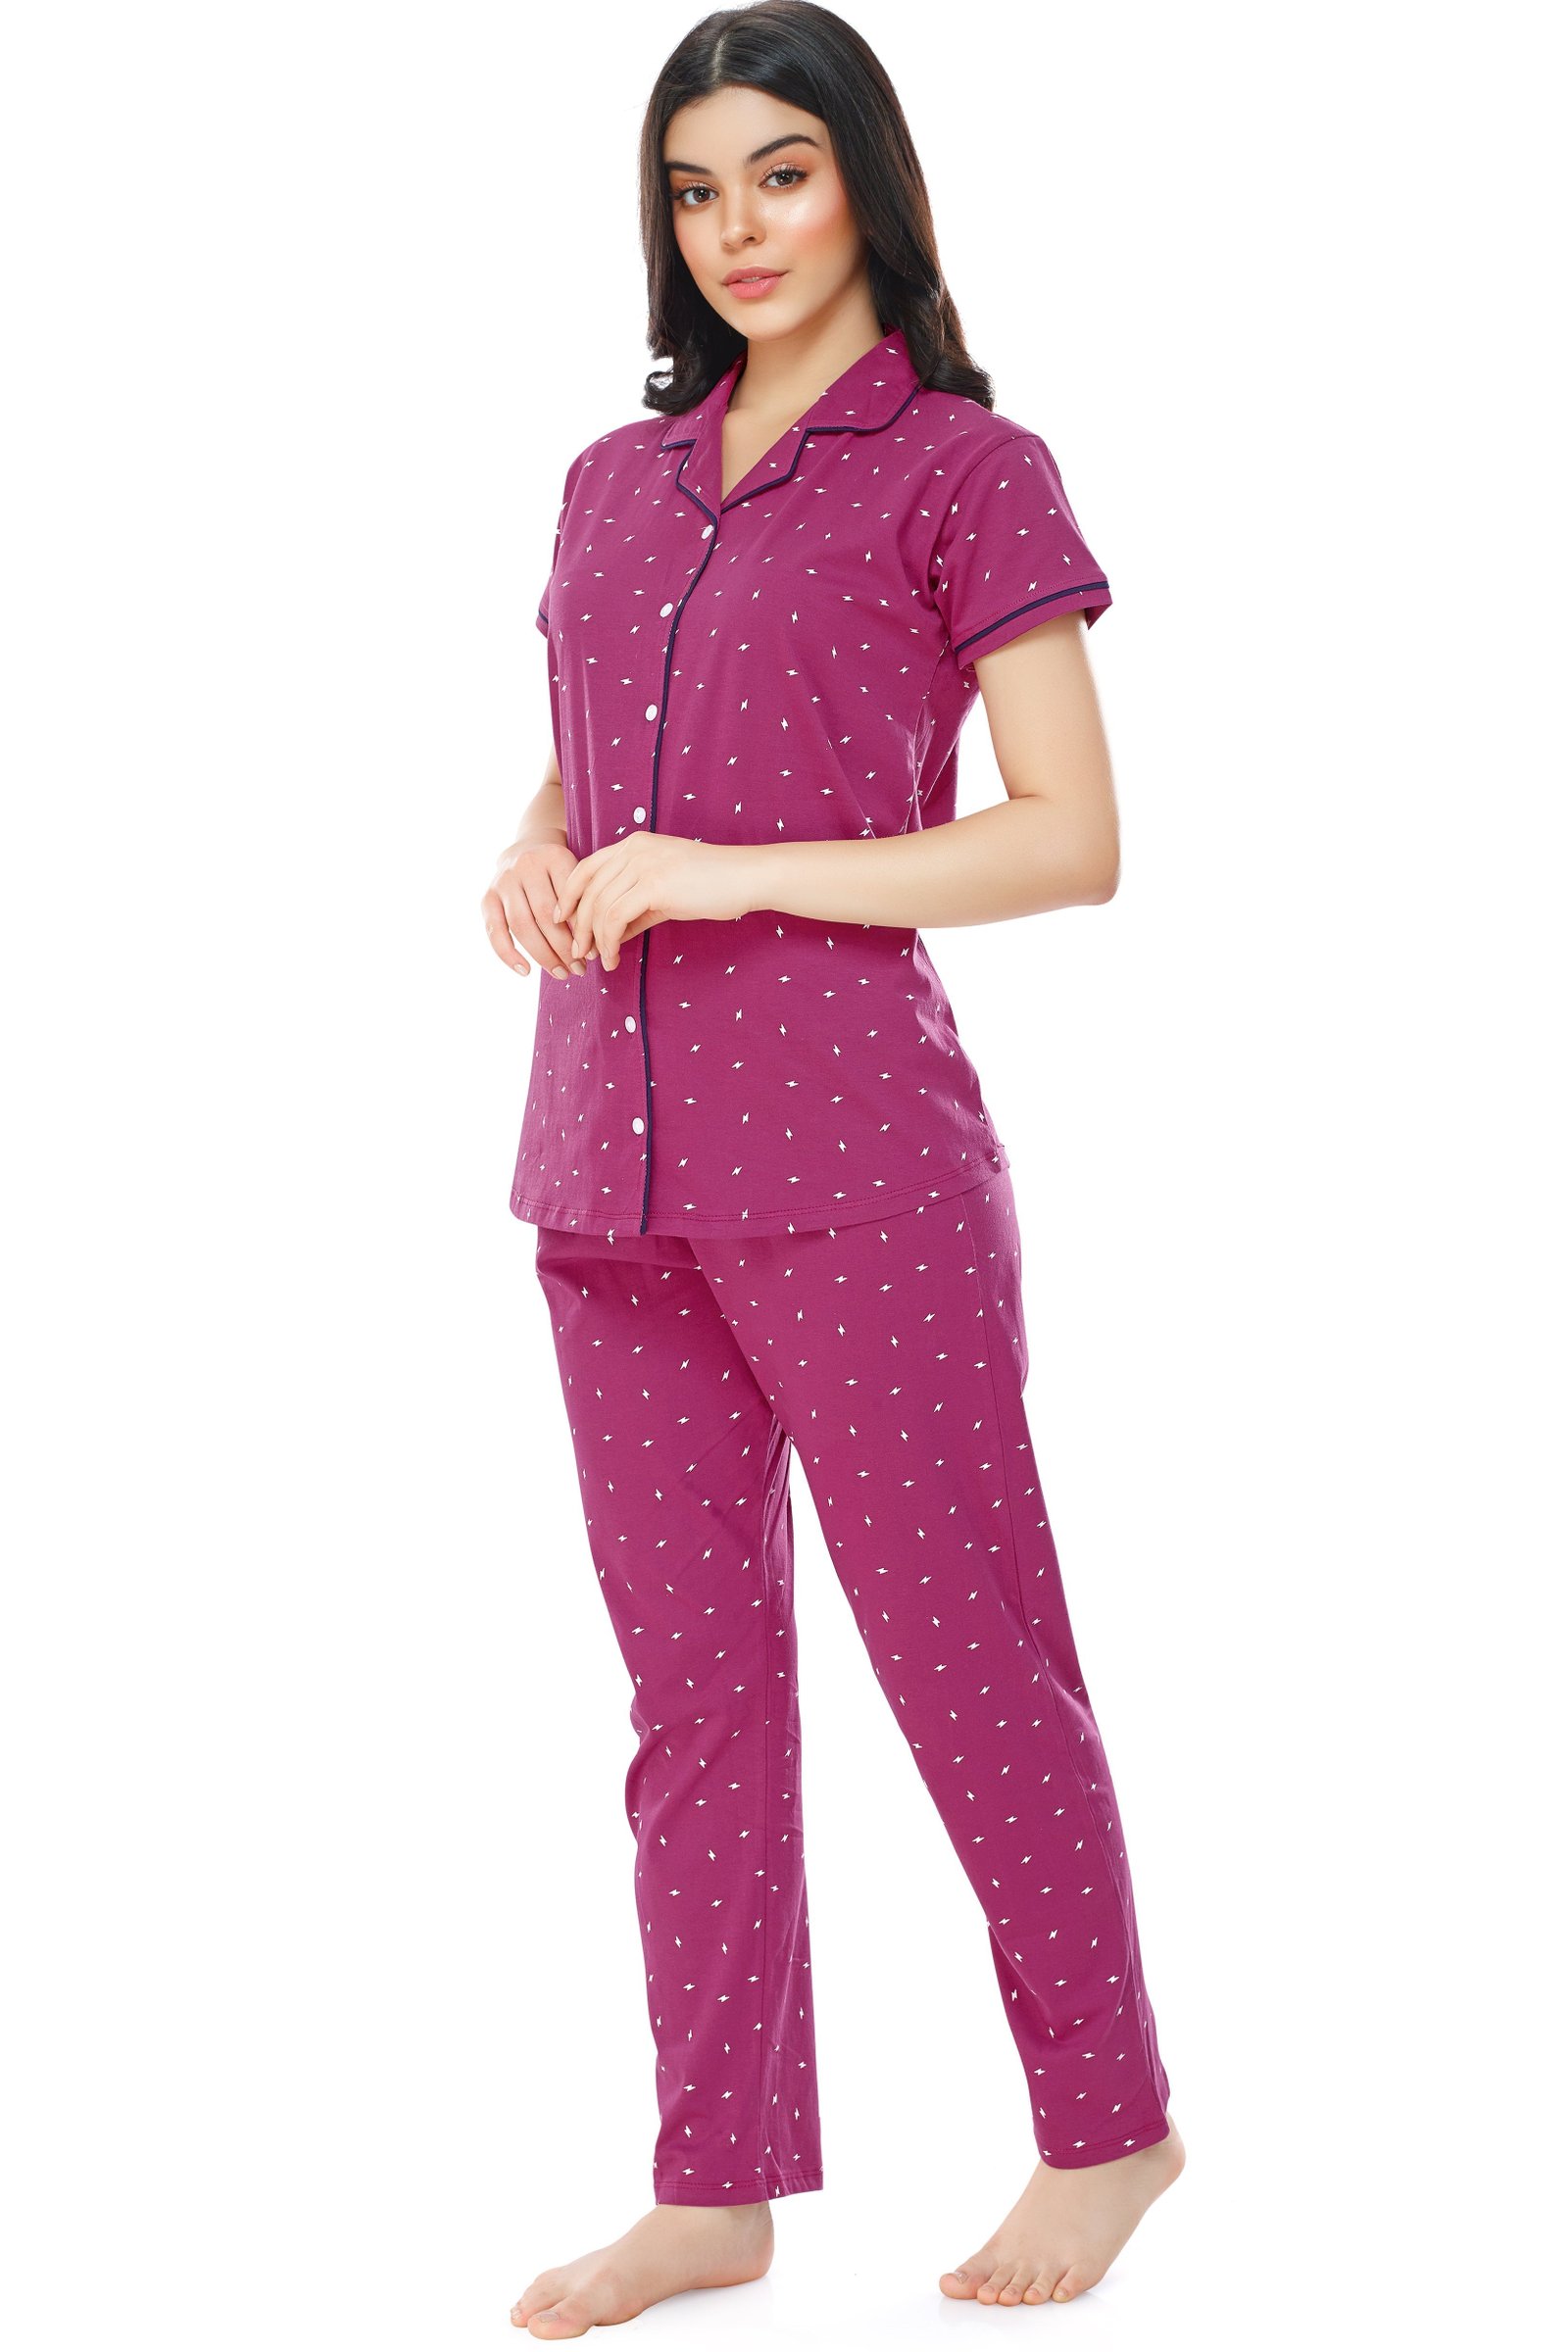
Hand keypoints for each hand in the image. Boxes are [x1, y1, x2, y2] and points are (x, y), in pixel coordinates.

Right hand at [480, 837, 589, 980]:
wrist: (527, 851)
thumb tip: (592, 952)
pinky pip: (495, 931)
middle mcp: (526, 866)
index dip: (582, 930)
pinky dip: (508, 954)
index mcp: (554, 857)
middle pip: (545, 915)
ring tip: (561, 973)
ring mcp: (504, 881)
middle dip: (564, 948)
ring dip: (543, 955)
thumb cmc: (560, 873)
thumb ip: (584, 905)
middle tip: (579, 969)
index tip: (593, 954)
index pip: (570, 899)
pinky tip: (525, 971)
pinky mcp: (487, 897)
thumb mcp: (577, 876)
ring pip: (522, 925)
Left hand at [552, 833, 754, 971]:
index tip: (563, 922)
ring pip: (599, 907)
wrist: (745, 878)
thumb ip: (635, 909)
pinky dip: (610, 942)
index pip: (586, 868)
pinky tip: (614, 957)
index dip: (569, 896)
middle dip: (578, 925)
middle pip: (588, 890)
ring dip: (594, 939)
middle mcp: (633, 849)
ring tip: (599, 961)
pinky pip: (616, 918)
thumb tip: (612, 935)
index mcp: (633, 845)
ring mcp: (643, 865)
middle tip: (579, 953)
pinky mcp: (654, 885)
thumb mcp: (664, 893)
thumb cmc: (711, 885)